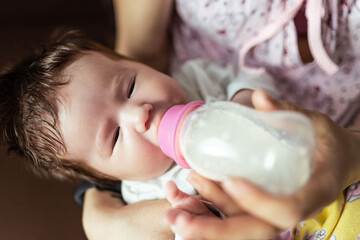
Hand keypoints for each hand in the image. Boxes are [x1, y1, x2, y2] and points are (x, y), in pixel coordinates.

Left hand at [164, 89, 359, 238]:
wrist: (337, 160)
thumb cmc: (327, 142)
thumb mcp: (314, 124)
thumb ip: (286, 112)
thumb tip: (258, 95)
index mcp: (314, 191)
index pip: (286, 208)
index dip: (258, 200)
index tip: (230, 180)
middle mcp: (292, 209)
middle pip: (254, 231)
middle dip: (215, 229)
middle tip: (178, 220)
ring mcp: (274, 213)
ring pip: (240, 228)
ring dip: (204, 224)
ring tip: (173, 213)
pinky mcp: (261, 209)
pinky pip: (235, 217)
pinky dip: (208, 213)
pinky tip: (184, 203)